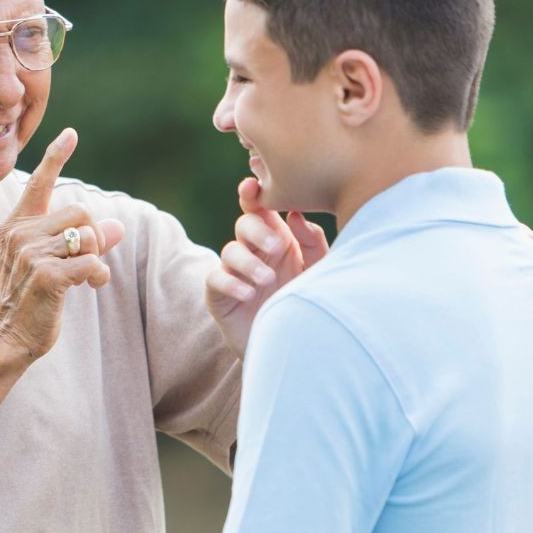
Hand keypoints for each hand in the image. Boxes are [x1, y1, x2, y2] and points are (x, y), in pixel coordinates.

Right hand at [0, 128, 125, 362]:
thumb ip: (81, 242)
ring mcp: (31, 253)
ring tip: (88, 278)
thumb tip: (118, 226)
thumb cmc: (30, 301)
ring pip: (88, 235)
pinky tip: (91, 286)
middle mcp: (20, 234)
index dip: (56, 157)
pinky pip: (92, 262)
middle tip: (87, 262)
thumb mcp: (52, 264)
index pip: (39, 183)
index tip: (71, 134)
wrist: (6, 338)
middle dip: (93, 236)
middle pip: (80, 211)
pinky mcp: (47, 275)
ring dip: (97, 257)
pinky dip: (99, 275)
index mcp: (17, 225)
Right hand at [205, 177, 328, 356]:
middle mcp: (253, 251)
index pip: (259, 209)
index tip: (253, 186)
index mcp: (275, 238)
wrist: (290, 347)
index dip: (252, 194)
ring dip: (248, 262)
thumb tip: (295, 215)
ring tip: (268, 280)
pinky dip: (231, 283)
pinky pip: (215, 279)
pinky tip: (248, 294)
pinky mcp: (219, 295)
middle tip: (278, 248)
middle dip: (258, 231)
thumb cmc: (304, 301)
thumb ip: (312, 242)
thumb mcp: (317, 270)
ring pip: (230, 251)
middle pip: (244, 224)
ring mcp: (234, 272)